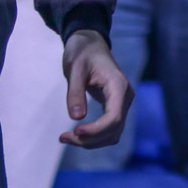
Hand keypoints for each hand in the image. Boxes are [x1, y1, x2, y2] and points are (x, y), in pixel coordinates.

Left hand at [58, 31, 133, 147]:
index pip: (114, 117)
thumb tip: (76, 118)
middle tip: (63, 137)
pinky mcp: (115, 107)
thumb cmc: (82, 53)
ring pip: (112, 134)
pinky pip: (109, 129)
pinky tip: (75, 134)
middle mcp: (125, 97)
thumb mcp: (75, 69)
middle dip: (89, 139)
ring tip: (65, 137)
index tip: (74, 131)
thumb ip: (75, 92)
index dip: (96, 130)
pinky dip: (93, 137)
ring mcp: (122, 103)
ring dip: (91, 141)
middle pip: (114, 129)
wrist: (90, 45)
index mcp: (119, 86)